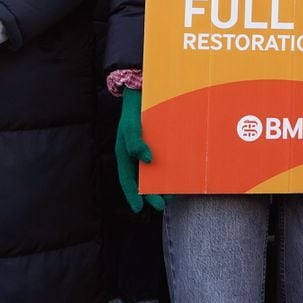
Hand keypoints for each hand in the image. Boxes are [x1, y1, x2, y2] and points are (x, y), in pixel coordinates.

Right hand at [115, 88, 162, 212]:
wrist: (143, 93)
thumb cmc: (133, 112)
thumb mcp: (130, 127)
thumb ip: (135, 143)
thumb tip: (147, 160)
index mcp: (124, 155)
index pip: (127, 180)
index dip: (132, 195)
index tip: (139, 209)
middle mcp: (136, 156)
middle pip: (142, 180)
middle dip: (150, 193)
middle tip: (162, 204)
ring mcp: (148, 150)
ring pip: (154, 172)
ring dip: (161, 184)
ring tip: (172, 194)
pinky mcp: (160, 145)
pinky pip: (164, 160)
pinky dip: (169, 169)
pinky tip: (178, 174)